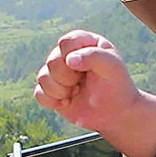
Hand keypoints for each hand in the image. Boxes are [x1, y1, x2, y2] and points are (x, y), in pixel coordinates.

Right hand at [33, 30, 155, 156]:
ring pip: (43, 77)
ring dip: (60, 90)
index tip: (87, 70)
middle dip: (68, 77)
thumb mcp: (112, 66)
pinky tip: (66, 102)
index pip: (66, 42)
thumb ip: (93, 56)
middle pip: (52, 61)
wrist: (115, 114)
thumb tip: (69, 60)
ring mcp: (58, 73)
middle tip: (82, 83)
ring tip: (76, 93)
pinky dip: (51, 101)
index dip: (72, 57)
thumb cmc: (117, 86)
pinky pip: (38, 94)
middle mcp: (68, 55)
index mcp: (83, 43)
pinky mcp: (52, 91)